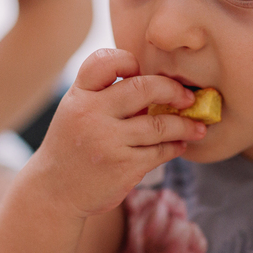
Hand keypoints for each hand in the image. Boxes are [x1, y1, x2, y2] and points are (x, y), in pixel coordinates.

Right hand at [31, 48, 205, 216]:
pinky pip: (160, 152)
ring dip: (184, 125)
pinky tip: (179, 145)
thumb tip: (158, 88)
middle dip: (173, 91)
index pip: (105, 62)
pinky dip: (175, 147)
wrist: (54, 191)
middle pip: (143, 88)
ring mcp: (108, 142)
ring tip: (197, 127)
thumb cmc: (73, 146)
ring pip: (160, 125)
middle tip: (188, 98)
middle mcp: (91, 115)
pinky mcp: (124, 167)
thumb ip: (105, 95)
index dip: (128, 61)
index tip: (143, 71)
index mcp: (79, 96)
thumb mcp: (76, 112)